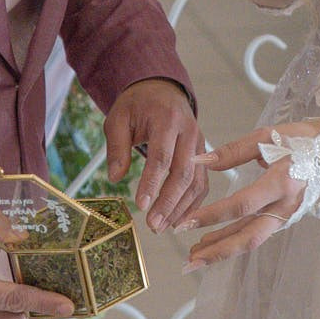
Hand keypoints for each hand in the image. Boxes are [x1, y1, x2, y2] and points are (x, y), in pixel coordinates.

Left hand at [102, 78, 206, 230]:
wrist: (162, 90)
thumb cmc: (139, 104)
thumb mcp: (118, 118)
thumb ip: (116, 147)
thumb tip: (115, 178)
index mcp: (167, 119)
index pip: (161, 156)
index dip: (152, 183)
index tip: (141, 205)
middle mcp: (189, 132)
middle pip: (183, 172)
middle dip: (168, 202)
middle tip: (153, 225)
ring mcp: (200, 144)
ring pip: (196, 181)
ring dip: (181, 208)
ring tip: (162, 227)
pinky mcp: (204, 156)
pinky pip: (202, 183)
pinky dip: (193, 204)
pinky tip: (178, 220)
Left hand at [179, 123, 314, 270]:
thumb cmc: (303, 139)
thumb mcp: (268, 136)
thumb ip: (233, 151)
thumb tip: (200, 160)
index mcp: (282, 182)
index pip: (243, 205)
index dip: (213, 215)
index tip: (186, 222)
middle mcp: (286, 205)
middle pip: (249, 237)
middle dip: (218, 250)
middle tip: (189, 260)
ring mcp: (287, 216)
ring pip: (253, 240)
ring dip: (223, 250)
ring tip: (194, 256)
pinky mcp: (285, 218)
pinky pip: (257, 234)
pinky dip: (234, 241)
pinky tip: (213, 242)